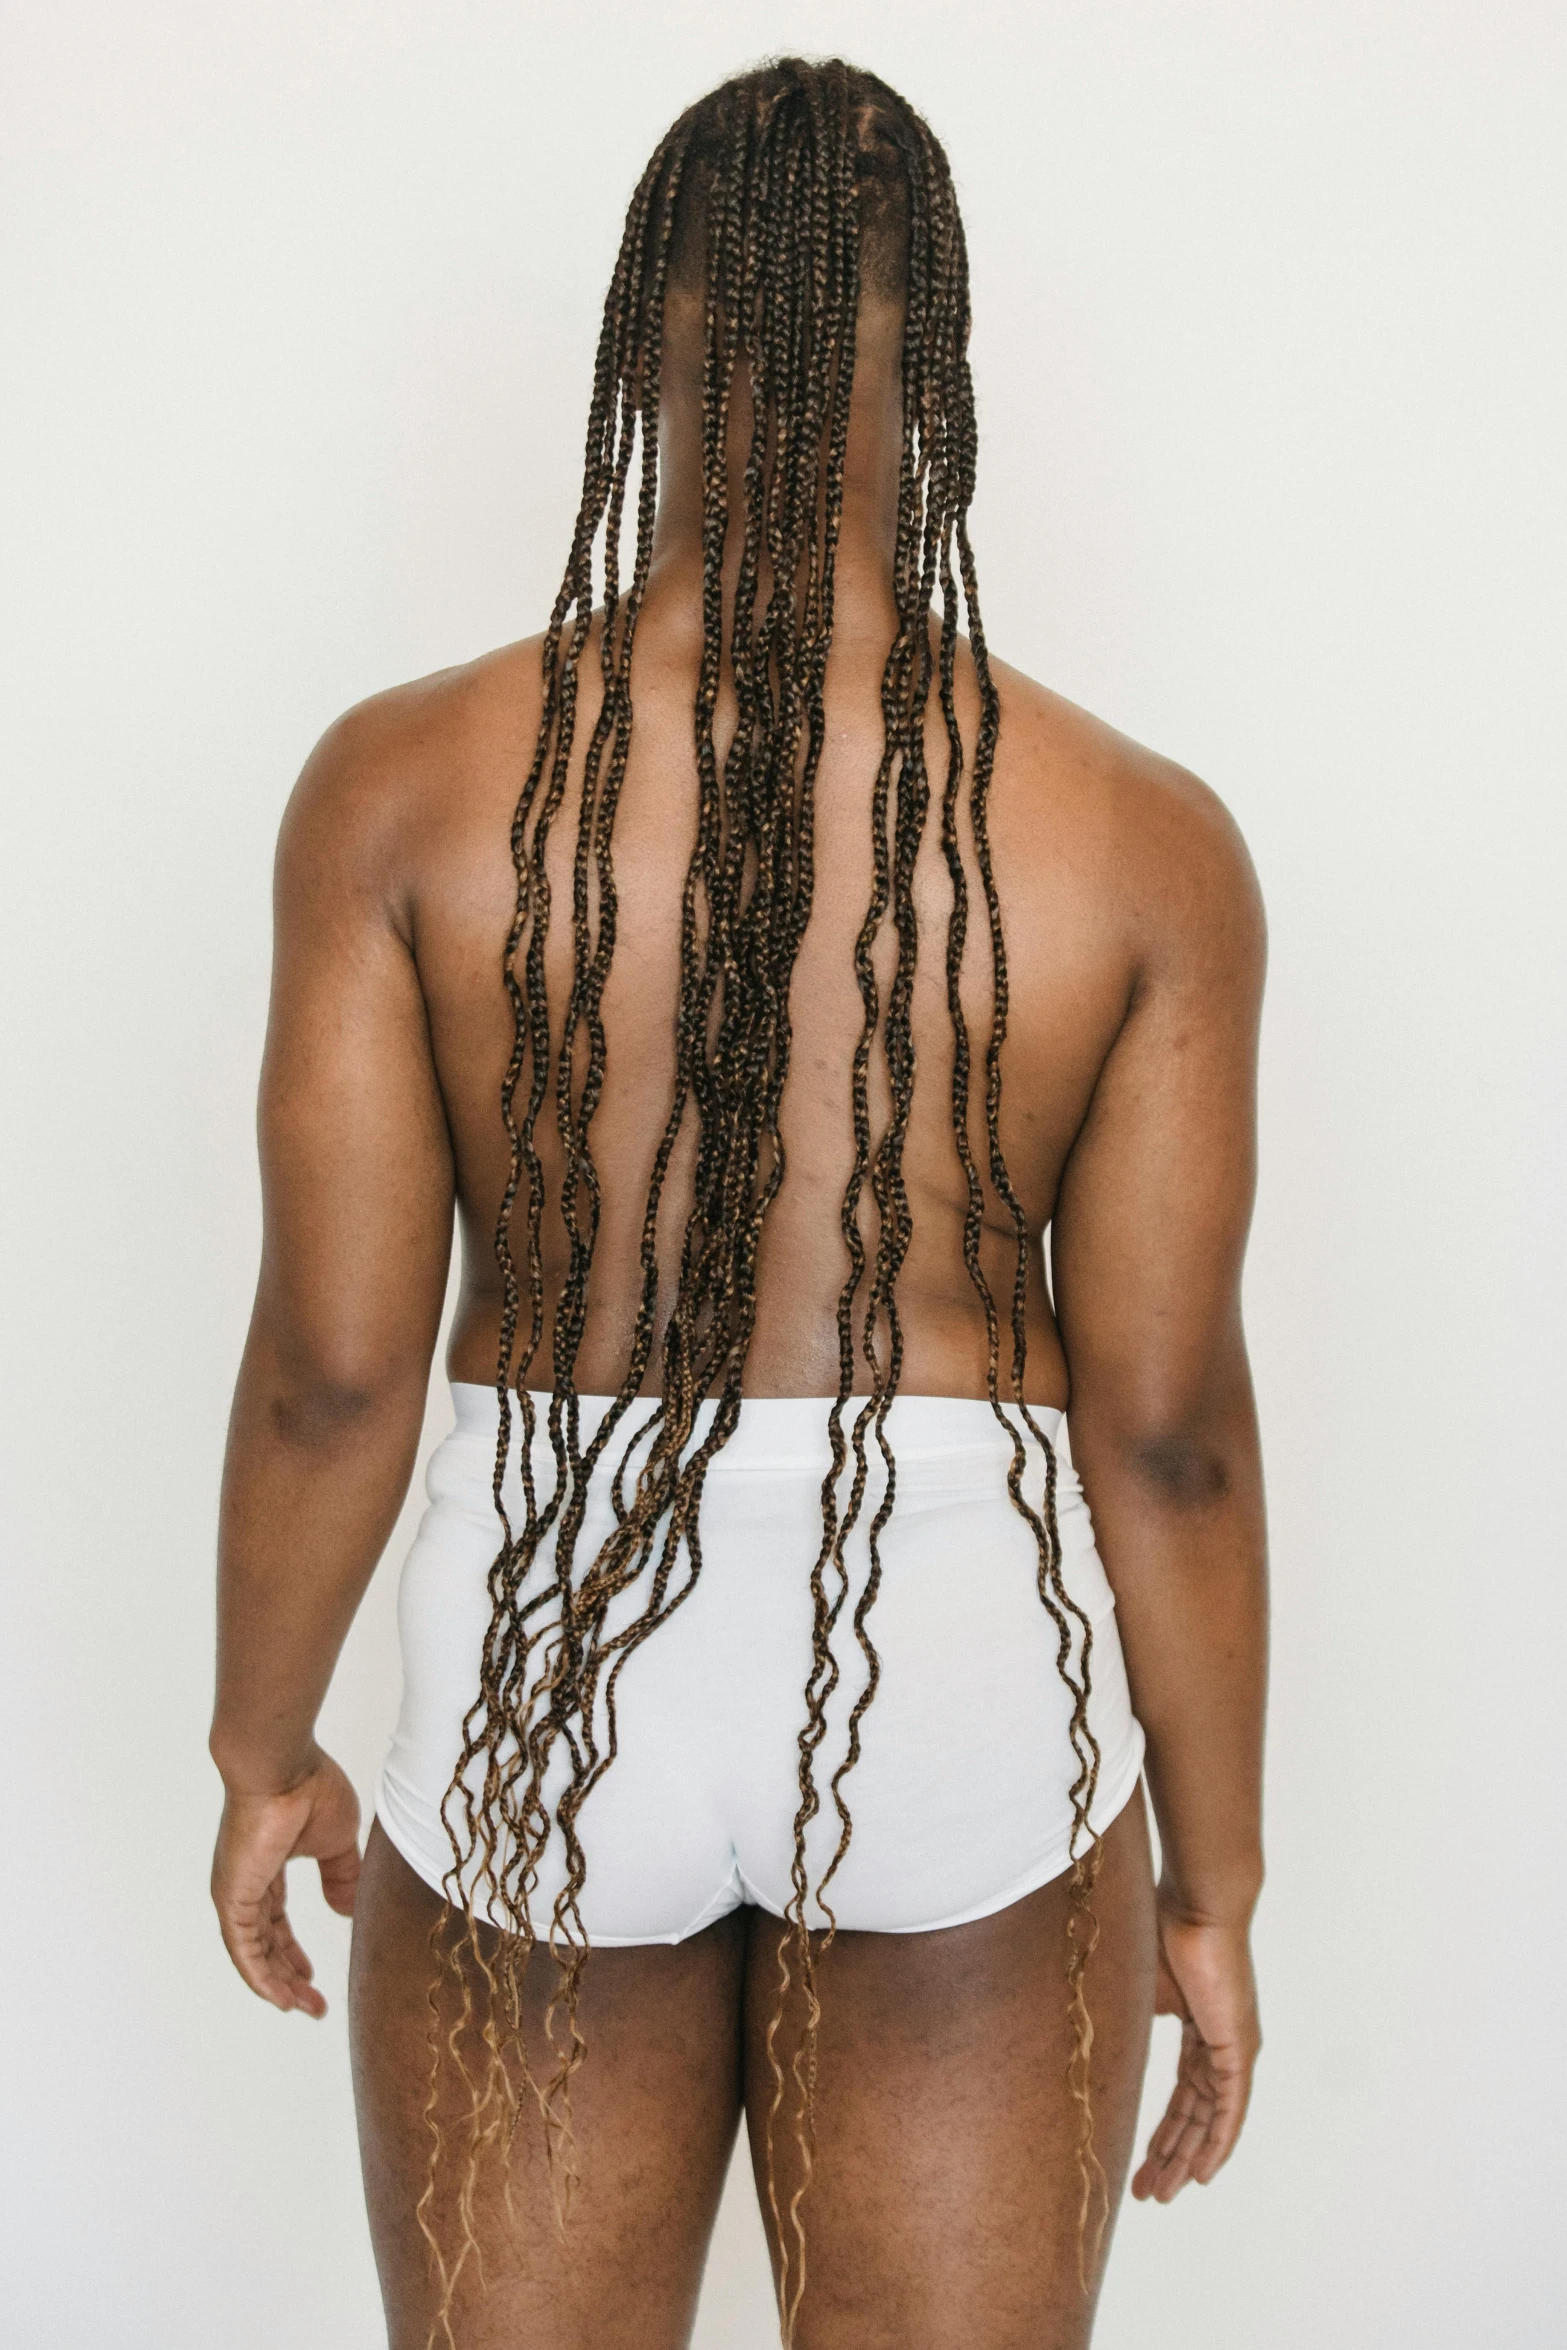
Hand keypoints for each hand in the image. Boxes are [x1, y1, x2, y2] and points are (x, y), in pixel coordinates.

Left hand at [210, 1747, 361, 2017]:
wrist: (283, 1768)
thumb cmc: (310, 1790)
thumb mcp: (336, 1842)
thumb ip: (340, 1876)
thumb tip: (346, 1910)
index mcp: (268, 1867)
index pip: (276, 1921)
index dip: (293, 1951)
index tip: (312, 1975)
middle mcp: (247, 1883)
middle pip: (265, 1942)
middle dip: (287, 1974)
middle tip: (312, 2002)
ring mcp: (236, 1891)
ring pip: (253, 1952)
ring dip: (276, 1983)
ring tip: (302, 2008)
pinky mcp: (232, 1896)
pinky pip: (243, 1949)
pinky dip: (259, 1976)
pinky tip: (279, 1998)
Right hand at [1131, 1899, 1260, 2201]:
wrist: (1197, 1904)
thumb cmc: (1163, 1929)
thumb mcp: (1138, 1987)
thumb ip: (1131, 2021)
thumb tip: (1104, 2044)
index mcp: (1198, 2027)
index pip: (1182, 2093)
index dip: (1161, 2130)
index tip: (1140, 2162)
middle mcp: (1221, 2044)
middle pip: (1195, 2114)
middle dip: (1170, 2155)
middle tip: (1146, 2192)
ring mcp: (1234, 2048)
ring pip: (1210, 2118)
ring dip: (1187, 2159)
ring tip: (1162, 2194)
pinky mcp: (1240, 2048)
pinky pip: (1230, 2108)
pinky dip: (1217, 2143)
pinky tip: (1203, 2174)